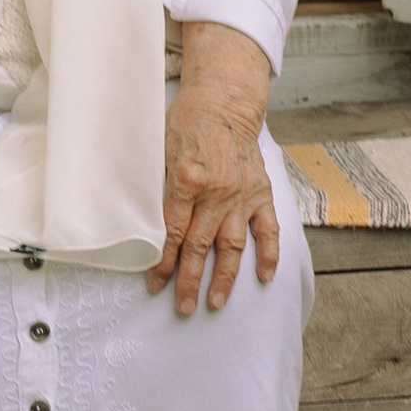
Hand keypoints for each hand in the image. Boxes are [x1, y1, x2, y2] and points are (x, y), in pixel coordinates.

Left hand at [152, 23, 280, 314]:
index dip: (163, 263)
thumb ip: (156, 186)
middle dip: (189, 281)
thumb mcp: (160, 150)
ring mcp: (242, 196)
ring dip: (225, 278)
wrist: (224, 102)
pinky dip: (268, 254)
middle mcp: (216, 193)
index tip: (156, 285)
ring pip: (233, 246)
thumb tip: (142, 224)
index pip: (172, 233)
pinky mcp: (261, 193)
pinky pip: (267, 230)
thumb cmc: (186, 124)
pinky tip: (264, 277)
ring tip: (216, 302)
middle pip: (199, 247)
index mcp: (188, 181)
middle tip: (183, 308)